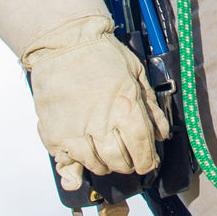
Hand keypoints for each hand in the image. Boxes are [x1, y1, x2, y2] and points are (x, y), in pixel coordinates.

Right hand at [0, 0, 168, 194]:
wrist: (63, 43)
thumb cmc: (102, 54)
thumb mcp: (137, 74)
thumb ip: (151, 108)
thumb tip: (162, 134)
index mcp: (127, 109)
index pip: (144, 151)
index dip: (149, 161)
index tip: (148, 161)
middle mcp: (102, 125)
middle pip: (121, 162)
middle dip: (129, 163)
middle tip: (128, 156)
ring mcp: (75, 133)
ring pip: (96, 165)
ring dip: (104, 164)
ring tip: (104, 152)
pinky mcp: (54, 136)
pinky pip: (66, 165)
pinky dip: (73, 173)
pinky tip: (78, 173)